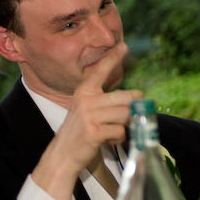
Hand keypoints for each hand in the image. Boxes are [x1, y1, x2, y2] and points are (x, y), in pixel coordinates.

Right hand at [32, 42, 141, 199]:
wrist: (63, 154)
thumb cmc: (79, 132)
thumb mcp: (87, 111)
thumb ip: (105, 102)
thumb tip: (136, 98)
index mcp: (83, 92)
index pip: (100, 71)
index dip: (113, 57)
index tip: (123, 45)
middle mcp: (86, 100)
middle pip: (126, 98)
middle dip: (133, 109)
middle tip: (129, 117)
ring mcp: (89, 116)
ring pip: (125, 115)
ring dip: (124, 126)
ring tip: (111, 131)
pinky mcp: (94, 131)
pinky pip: (120, 131)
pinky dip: (119, 138)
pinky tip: (107, 140)